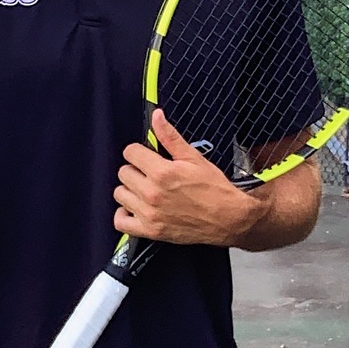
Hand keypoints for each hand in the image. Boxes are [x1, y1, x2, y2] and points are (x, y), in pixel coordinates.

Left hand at [113, 108, 262, 245]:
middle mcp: (152, 193)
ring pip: (119, 194)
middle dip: (135, 169)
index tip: (146, 156)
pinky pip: (120, 222)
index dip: (139, 151)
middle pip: (123, 172)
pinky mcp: (151, 230)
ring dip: (130, 190)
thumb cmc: (214, 189)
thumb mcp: (194, 158)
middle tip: (150, 173)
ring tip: (145, 190)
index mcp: (162, 172)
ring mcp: (150, 213)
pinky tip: (135, 207)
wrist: (228, 218)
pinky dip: (124, 214)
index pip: (130, 152)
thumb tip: (156, 117)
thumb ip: (170, 137)